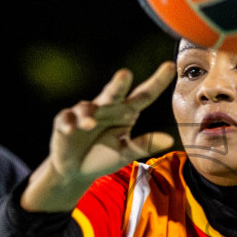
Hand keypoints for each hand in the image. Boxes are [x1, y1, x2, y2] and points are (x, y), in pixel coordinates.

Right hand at [24, 63, 175, 210]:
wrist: (76, 170)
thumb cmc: (103, 156)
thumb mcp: (125, 153)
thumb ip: (144, 144)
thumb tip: (169, 139)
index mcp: (125, 112)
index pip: (144, 96)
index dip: (157, 82)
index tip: (171, 66)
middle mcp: (106, 107)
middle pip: (114, 93)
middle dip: (118, 84)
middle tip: (125, 74)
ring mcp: (85, 113)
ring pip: (87, 107)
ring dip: (88, 114)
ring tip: (90, 124)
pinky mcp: (65, 121)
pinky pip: (67, 118)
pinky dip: (69, 123)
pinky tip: (71, 129)